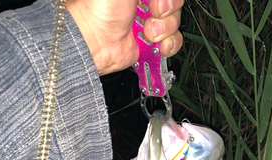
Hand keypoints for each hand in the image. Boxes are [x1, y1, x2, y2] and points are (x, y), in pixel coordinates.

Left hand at [66, 0, 183, 75]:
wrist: (96, 40)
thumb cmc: (102, 7)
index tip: (155, 0)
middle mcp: (147, 1)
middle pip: (175, 3)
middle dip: (168, 7)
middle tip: (153, 11)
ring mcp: (151, 21)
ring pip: (175, 21)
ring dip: (165, 28)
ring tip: (148, 32)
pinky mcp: (152, 43)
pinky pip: (173, 41)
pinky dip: (170, 44)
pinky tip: (158, 44)